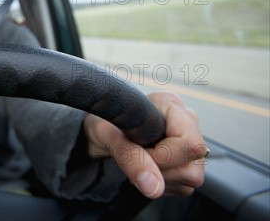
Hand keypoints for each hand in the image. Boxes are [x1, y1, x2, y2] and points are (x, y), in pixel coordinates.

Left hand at [83, 91, 205, 198]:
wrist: (99, 133)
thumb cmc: (103, 124)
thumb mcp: (107, 135)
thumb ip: (130, 157)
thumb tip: (153, 188)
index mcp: (171, 104)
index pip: (190, 143)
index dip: (163, 158)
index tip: (138, 153)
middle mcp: (187, 121)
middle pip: (193, 165)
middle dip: (159, 170)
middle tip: (135, 157)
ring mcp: (190, 143)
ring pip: (191, 179)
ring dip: (158, 178)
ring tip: (138, 161)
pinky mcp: (188, 162)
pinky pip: (183, 187)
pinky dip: (159, 184)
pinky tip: (146, 168)